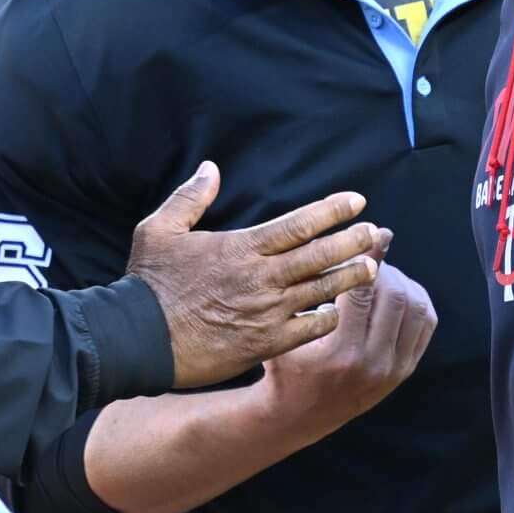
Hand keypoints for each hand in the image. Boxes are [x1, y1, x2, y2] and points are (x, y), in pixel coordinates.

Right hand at [126, 163, 386, 387]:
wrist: (136, 340)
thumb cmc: (147, 284)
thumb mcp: (158, 230)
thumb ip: (189, 198)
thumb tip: (210, 168)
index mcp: (241, 248)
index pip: (298, 224)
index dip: (331, 211)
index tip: (357, 202)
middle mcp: (261, 278)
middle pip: (319, 256)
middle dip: (352, 242)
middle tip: (377, 233)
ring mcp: (266, 313)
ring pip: (321, 291)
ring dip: (350, 278)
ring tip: (373, 268)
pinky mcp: (265, 343)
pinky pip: (309, 329)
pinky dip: (327, 318)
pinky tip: (338, 310)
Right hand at [260, 257, 437, 433]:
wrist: (300, 415)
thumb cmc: (286, 366)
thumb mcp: (286, 332)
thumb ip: (309, 293)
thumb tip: (336, 247)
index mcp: (339, 352)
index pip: (363, 291)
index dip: (366, 258)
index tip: (366, 236)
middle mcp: (372, 363)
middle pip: (395, 295)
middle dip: (384, 268)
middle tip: (367, 256)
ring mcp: (392, 370)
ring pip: (416, 308)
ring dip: (401, 282)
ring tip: (379, 274)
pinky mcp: (404, 371)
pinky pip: (424, 324)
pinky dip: (415, 300)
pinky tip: (394, 291)